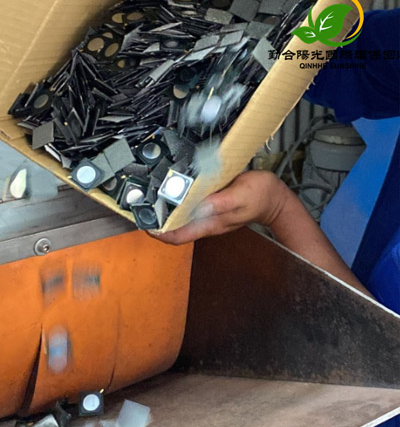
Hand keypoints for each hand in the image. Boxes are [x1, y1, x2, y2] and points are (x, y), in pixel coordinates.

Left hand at [153, 170, 287, 244]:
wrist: (274, 199)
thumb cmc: (259, 197)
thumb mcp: (239, 196)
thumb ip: (219, 203)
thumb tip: (196, 206)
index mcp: (211, 223)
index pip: (178, 236)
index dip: (159, 233)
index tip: (145, 224)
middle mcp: (206, 222)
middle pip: (175, 228)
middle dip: (157, 220)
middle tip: (142, 207)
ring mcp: (209, 215)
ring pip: (181, 218)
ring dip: (166, 211)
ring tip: (152, 198)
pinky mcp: (211, 205)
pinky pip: (190, 207)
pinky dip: (179, 201)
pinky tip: (174, 190)